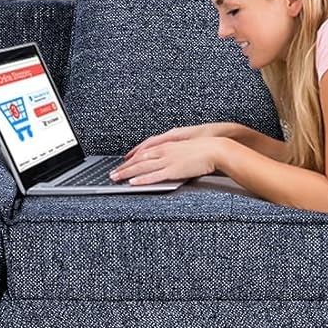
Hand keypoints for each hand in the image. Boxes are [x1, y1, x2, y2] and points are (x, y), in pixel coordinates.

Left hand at [110, 125, 224, 185]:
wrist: (215, 149)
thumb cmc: (205, 149)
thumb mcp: (186, 148)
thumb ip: (175, 153)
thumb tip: (169, 159)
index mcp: (167, 144)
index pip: (144, 151)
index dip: (131, 158)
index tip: (122, 163)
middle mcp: (164, 151)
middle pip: (139, 159)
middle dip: (124, 166)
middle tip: (112, 173)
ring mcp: (168, 160)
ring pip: (142, 167)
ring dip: (127, 173)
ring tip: (116, 178)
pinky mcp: (173, 170)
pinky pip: (154, 176)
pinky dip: (142, 180)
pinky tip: (133, 183)